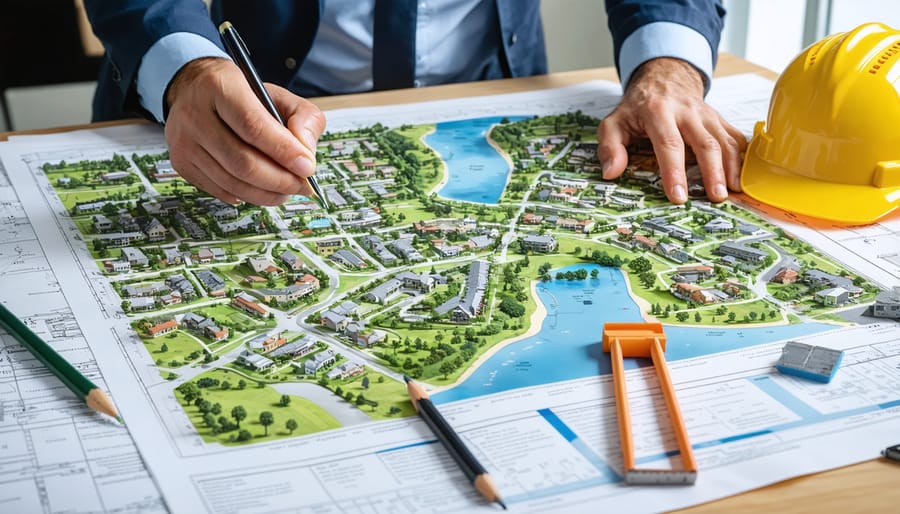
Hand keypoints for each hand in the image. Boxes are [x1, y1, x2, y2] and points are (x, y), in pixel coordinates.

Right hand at [163, 57, 325, 204]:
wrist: (196, 90)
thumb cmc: (242, 94)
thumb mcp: (278, 94)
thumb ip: (304, 117)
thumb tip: (306, 152)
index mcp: (220, 86)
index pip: (253, 126)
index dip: (283, 151)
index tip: (307, 168)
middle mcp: (194, 113)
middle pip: (242, 161)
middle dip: (280, 180)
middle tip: (301, 185)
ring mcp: (184, 141)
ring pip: (232, 182)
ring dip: (266, 193)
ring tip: (287, 190)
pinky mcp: (180, 163)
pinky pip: (220, 190)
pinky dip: (247, 196)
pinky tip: (262, 189)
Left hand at [597, 57, 745, 203]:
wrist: (664, 77)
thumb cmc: (638, 106)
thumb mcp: (614, 121)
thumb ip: (610, 146)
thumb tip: (611, 172)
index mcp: (658, 112)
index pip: (669, 143)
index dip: (675, 171)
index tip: (678, 196)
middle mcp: (686, 111)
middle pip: (705, 143)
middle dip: (712, 172)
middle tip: (715, 197)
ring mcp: (706, 114)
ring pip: (724, 140)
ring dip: (731, 167)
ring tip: (732, 191)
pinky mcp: (719, 119)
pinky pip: (735, 137)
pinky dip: (742, 157)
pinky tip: (741, 176)